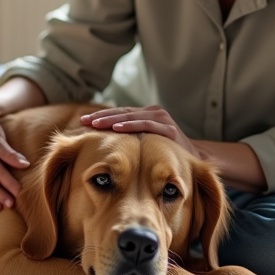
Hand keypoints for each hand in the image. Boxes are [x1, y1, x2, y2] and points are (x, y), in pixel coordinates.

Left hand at [81, 105, 201, 157]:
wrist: (192, 162)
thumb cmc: (163, 154)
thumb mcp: (143, 144)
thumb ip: (128, 138)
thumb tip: (100, 141)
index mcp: (145, 114)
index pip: (118, 113)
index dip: (100, 117)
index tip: (82, 122)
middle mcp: (153, 113)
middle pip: (121, 113)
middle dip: (101, 118)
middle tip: (84, 121)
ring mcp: (162, 120)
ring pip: (131, 117)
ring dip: (111, 120)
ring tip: (95, 124)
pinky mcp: (169, 129)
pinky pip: (146, 126)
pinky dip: (130, 126)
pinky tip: (116, 129)